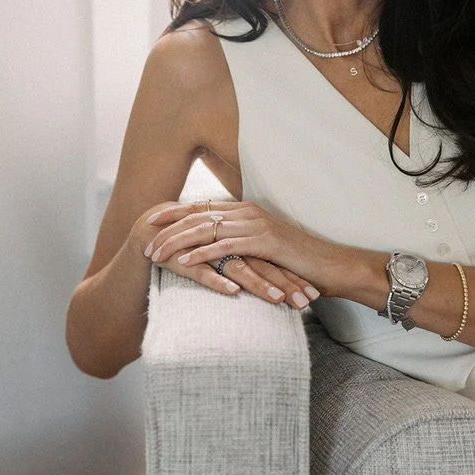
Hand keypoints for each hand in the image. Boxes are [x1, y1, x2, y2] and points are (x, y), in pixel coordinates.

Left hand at [138, 200, 341, 306]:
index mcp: (247, 210)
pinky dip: (201, 254)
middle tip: (143, 241)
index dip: (174, 214)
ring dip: (176, 242)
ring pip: (205, 230)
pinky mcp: (263, 242)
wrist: (332, 266)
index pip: (202, 207)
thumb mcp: (266, 248)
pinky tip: (184, 262)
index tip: (150, 221)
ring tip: (155, 254)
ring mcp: (256, 225)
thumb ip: (244, 243)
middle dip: (167, 229)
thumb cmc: (300, 262)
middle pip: (197, 216)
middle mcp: (248, 212)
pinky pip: (224, 247)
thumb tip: (222, 250)